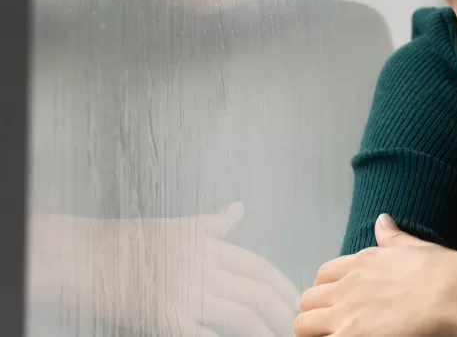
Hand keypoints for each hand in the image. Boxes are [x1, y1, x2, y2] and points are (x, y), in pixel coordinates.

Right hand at [28, 203, 299, 335]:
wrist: (84, 257)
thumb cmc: (131, 242)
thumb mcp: (178, 225)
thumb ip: (214, 224)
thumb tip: (238, 209)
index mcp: (209, 248)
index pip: (260, 269)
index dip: (283, 287)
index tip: (297, 302)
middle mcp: (204, 269)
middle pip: (257, 295)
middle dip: (281, 315)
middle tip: (295, 329)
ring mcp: (186, 295)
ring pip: (241, 317)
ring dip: (264, 332)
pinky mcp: (165, 318)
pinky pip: (205, 336)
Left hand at [295, 215, 456, 336]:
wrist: (455, 291)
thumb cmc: (442, 271)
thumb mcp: (414, 246)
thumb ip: (392, 236)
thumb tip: (382, 220)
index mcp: (361, 262)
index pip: (324, 274)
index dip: (327, 290)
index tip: (336, 302)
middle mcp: (347, 286)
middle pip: (308, 300)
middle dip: (316, 313)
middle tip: (332, 326)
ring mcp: (345, 313)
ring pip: (303, 325)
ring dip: (314, 332)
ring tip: (333, 335)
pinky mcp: (350, 336)